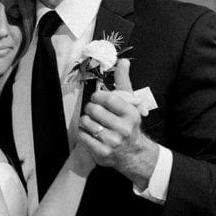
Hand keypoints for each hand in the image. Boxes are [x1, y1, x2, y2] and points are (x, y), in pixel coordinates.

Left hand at [77, 60, 158, 189]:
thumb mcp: (130, 103)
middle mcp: (123, 129)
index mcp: (131, 114)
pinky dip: (82, 132)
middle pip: (94, 110)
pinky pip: (82, 136)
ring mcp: (112, 142)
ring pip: (86, 122)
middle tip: (94, 111)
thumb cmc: (128, 124)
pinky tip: (90, 132)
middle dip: (90, 108)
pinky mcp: (102, 153)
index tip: (97, 98)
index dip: (97, 96)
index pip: (107, 98)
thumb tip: (124, 62)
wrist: (132, 153)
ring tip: (92, 122)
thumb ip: (123, 82)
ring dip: (85, 120)